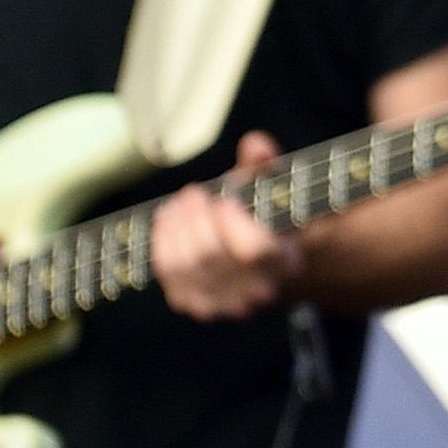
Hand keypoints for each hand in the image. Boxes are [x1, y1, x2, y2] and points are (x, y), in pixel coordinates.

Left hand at [153, 133, 303, 321]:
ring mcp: (223, 302)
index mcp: (285, 261)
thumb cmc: (265, 219)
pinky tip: (168, 220)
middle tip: (193, 192)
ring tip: (180, 203)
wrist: (257, 264)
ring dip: (175, 227)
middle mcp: (256, 290)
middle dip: (195, 218)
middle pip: (211, 256)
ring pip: (185, 264)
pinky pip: (168, 272)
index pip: (254, 251)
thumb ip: (266, 166)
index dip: (233, 224)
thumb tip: (254, 144)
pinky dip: (162, 242)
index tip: (224, 200)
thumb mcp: (273, 190)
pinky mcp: (194, 303)